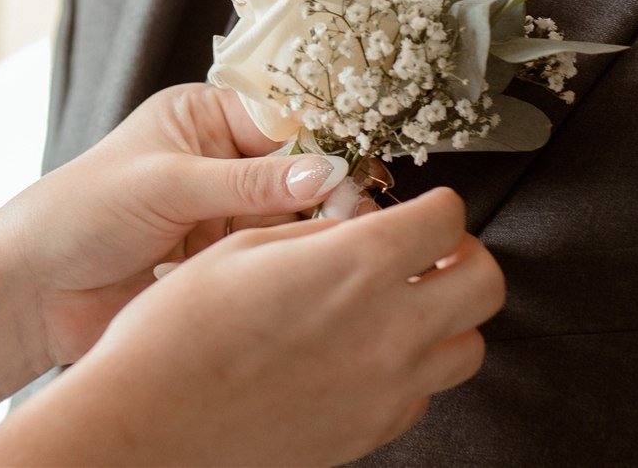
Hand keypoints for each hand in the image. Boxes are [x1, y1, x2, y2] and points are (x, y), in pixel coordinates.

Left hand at [0, 83, 359, 369]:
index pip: (280, 119)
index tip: (359, 170)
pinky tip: (310, 279)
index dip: (321, 143)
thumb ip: (247, 183)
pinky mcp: (219, 262)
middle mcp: (216, 158)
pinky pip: (269, 258)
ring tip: (338, 250)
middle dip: (324, 193)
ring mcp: (219, 212)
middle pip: (295, 170)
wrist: (34, 292)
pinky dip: (287, 267)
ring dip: (309, 234)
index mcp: (201, 117)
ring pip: (288, 219)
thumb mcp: (167, 185)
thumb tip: (324, 171)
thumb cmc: (80, 214)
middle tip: (357, 216)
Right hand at [43, 188, 502, 466]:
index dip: (437, 206)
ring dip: (446, 318)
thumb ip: (320, 234)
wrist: (151, 420)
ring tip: (402, 306)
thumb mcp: (244, 247)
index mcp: (357, 265)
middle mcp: (390, 329)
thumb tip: (358, 227)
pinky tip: (366, 355)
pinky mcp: (372, 432)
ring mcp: (387, 389)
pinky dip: (411, 369)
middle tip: (429, 254)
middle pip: (487, 284)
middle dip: (464, 258)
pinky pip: (423, 395)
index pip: (448, 220)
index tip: (421, 209)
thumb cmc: (178, 331)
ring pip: (469, 347)